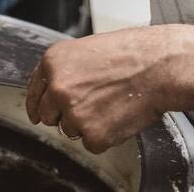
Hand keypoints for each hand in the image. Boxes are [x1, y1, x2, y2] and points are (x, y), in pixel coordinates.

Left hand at [25, 27, 182, 153]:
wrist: (158, 67)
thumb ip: (67, 69)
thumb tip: (58, 87)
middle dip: (65, 115)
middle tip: (90, 106)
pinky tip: (119, 115)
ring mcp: (73, 113)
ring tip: (111, 104)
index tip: (37, 113)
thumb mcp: (88, 50)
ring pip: (70, 130)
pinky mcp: (92, 134)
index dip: (37, 105)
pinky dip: (106, 136)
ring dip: (88, 124)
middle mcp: (58, 88)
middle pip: (48, 115)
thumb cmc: (132, 54)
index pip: (34, 91)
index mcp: (53, 62)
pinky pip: (92, 144)